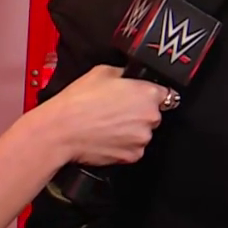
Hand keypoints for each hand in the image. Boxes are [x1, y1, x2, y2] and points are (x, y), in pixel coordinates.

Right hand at [44, 65, 168, 165]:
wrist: (61, 130)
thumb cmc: (78, 101)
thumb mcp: (103, 71)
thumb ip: (124, 74)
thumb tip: (129, 77)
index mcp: (148, 93)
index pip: (166, 94)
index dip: (151, 95)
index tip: (142, 98)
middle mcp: (150, 117)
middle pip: (154, 115)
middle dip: (140, 113)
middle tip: (117, 111)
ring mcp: (142, 139)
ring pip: (143, 133)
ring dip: (132, 130)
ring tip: (108, 125)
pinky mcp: (132, 156)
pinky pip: (133, 149)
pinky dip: (123, 145)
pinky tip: (107, 137)